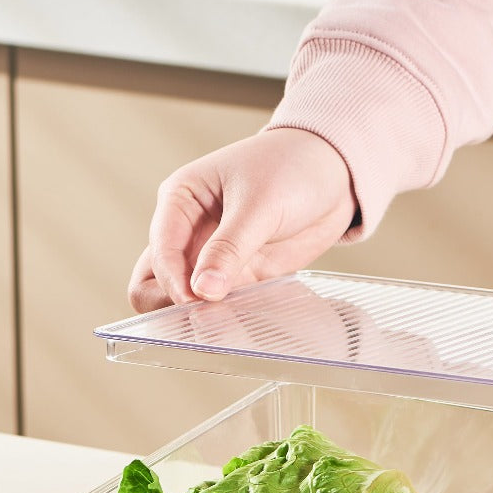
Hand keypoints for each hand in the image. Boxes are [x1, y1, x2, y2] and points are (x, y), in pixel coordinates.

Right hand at [128, 127, 357, 311]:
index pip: (161, 250)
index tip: (195, 300)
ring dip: (200, 314)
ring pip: (187, 297)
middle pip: (158, 280)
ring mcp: (214, 256)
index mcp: (181, 200)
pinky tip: (243, 323)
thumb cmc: (291, 167)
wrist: (335, 172)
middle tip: (203, 317)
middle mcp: (191, 230)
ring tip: (224, 325)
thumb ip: (230, 248)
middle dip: (174, 302)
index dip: (173, 280)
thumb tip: (203, 290)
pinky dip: (228, 316)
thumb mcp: (260, 204)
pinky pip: (224, 303)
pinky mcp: (242, 274)